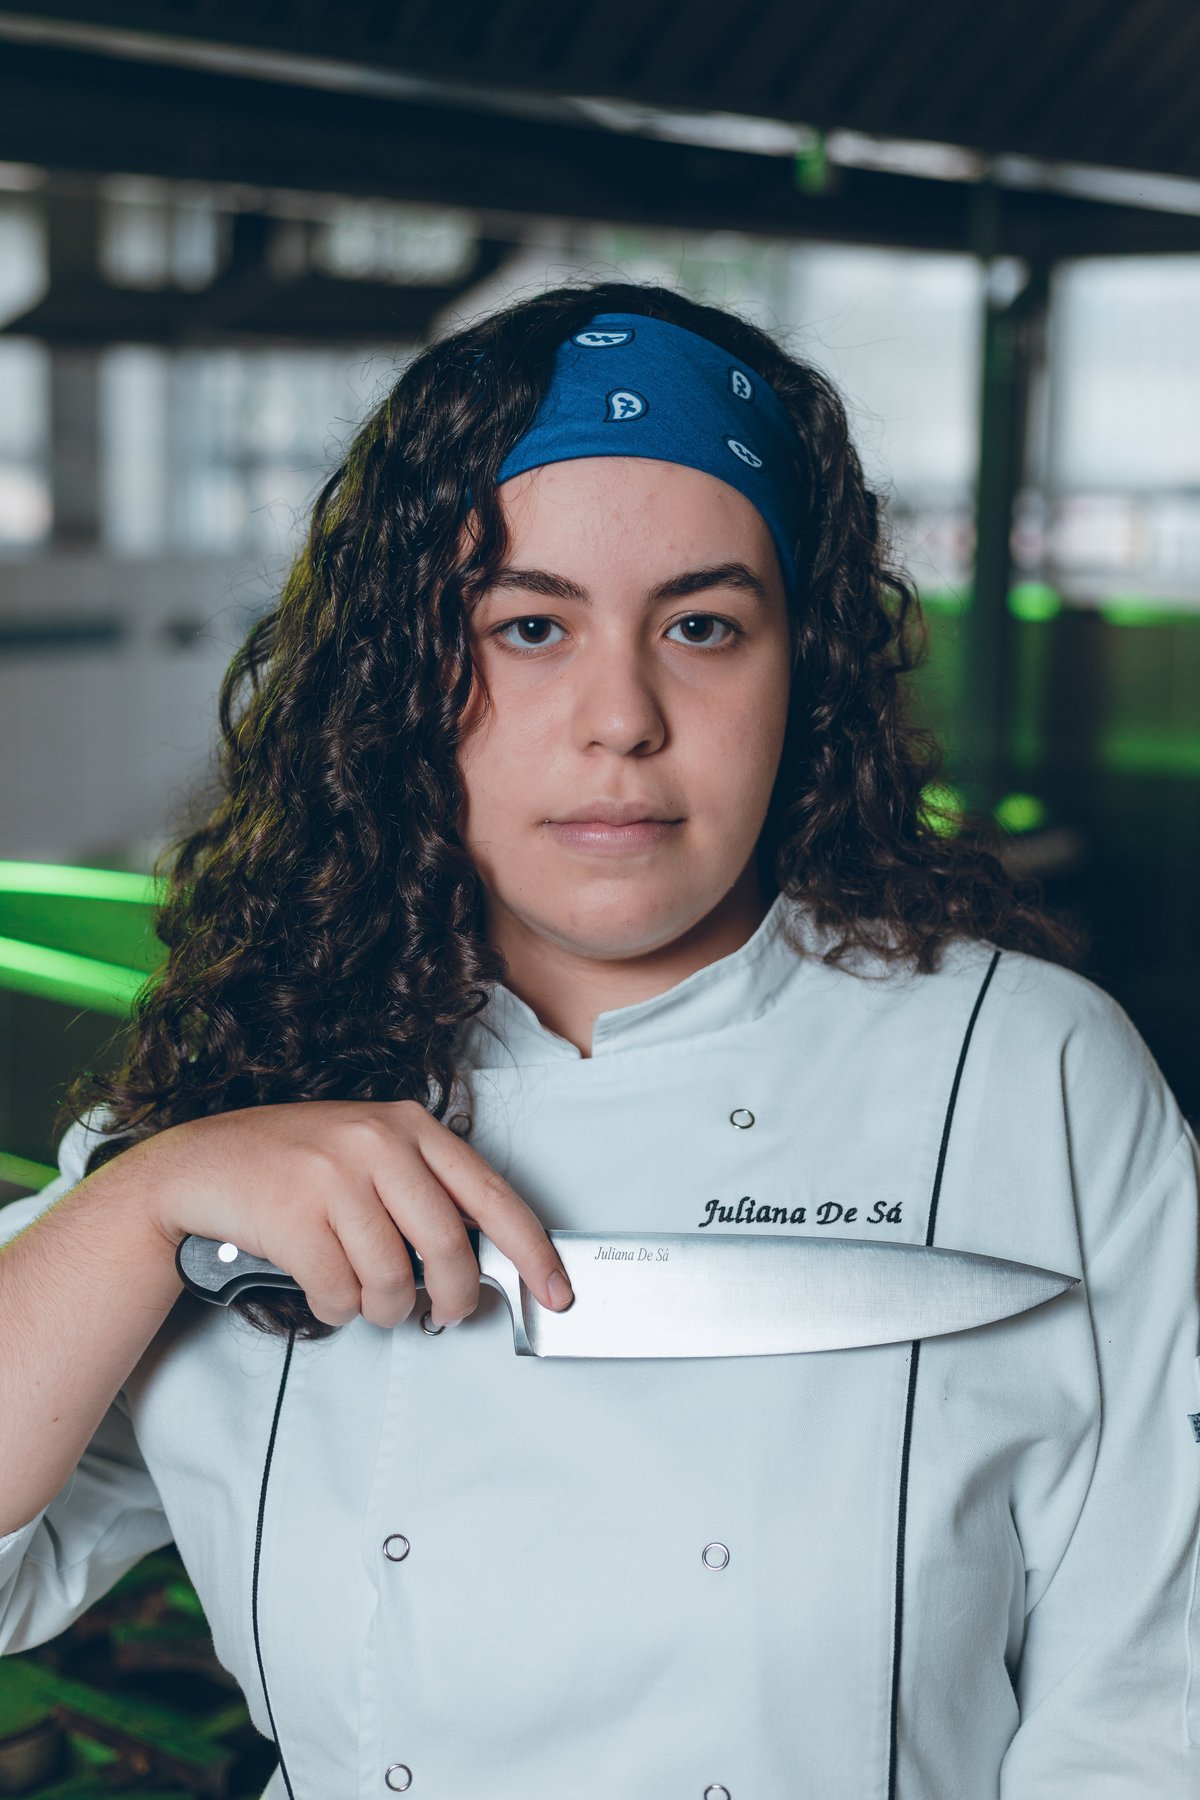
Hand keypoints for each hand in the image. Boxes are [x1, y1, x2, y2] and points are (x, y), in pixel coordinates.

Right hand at [143, 1099, 573, 1328]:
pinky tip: (326, 1289)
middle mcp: (377, 1142)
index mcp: (409, 1126)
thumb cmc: (293, 1166)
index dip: (532, 1251)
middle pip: (448, 1248)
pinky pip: (340, 1295)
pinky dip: (337, 1310)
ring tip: (369, 1298)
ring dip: (386, 1309)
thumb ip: (425, 1193)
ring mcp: (333, 1176)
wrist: (201, 1166)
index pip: (492, 1195)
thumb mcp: (369, 1154)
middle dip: (453, 1298)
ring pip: (394, 1280)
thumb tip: (484, 1261)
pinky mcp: (293, 1215)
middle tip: (444, 1314)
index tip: (555, 1291)